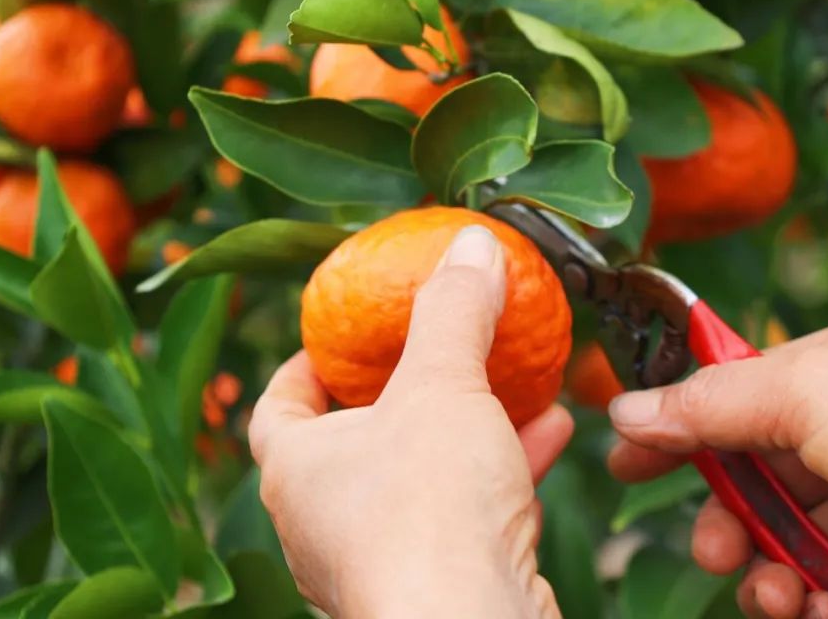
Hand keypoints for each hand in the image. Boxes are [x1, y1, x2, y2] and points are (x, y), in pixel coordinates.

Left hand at [249, 226, 571, 617]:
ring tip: (515, 381)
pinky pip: (465, 514)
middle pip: (357, 438)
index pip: (277, 405)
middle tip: (433, 351)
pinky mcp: (437, 583)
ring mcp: (381, 558)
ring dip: (469, 426)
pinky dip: (503, 471)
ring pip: (422, 476)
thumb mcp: (441, 385)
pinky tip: (550, 433)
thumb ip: (454, 310)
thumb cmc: (429, 508)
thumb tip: (471, 243)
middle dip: (404, 391)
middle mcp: (326, 520)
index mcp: (297, 469)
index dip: (304, 365)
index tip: (339, 335)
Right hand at [608, 317, 827, 618]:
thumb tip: (625, 410)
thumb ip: (708, 405)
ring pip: (781, 540)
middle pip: (749, 480)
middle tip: (715, 553)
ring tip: (780, 598)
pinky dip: (814, 602)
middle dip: (725, 523)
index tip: (625, 463)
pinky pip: (824, 580)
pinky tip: (822, 611)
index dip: (674, 428)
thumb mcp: (802, 396)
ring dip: (769, 576)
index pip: (727, 394)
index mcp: (823, 371)